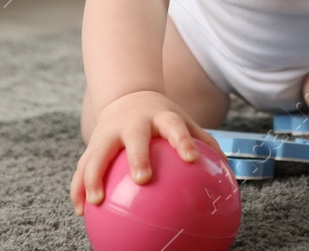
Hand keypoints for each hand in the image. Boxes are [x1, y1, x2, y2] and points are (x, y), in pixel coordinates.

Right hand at [70, 90, 219, 214]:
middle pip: (135, 139)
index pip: (176, 127)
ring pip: (97, 154)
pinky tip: (81, 210)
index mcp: (161, 118)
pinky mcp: (91, 145)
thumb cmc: (163, 118)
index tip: (191, 158)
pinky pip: (81, 168)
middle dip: (138, 157)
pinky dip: (78, 188)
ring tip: (97, 201)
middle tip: (142, 179)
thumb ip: (204, 141)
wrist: (128, 97)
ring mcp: (109, 133)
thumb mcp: (183, 121)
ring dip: (94, 177)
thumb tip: (229, 170)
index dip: (183, 141)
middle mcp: (133, 124)